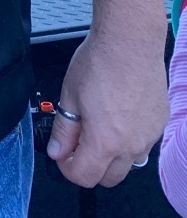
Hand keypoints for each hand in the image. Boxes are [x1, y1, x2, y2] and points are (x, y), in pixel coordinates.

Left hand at [47, 28, 168, 186]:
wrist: (130, 40)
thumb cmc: (99, 62)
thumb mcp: (70, 95)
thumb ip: (63, 129)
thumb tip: (57, 151)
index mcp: (106, 142)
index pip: (85, 177)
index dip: (67, 169)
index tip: (61, 155)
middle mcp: (132, 145)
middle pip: (109, 177)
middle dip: (89, 167)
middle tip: (77, 143)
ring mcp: (150, 135)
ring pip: (129, 162)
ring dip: (111, 156)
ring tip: (98, 126)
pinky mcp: (160, 122)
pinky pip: (143, 143)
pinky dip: (129, 139)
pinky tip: (118, 115)